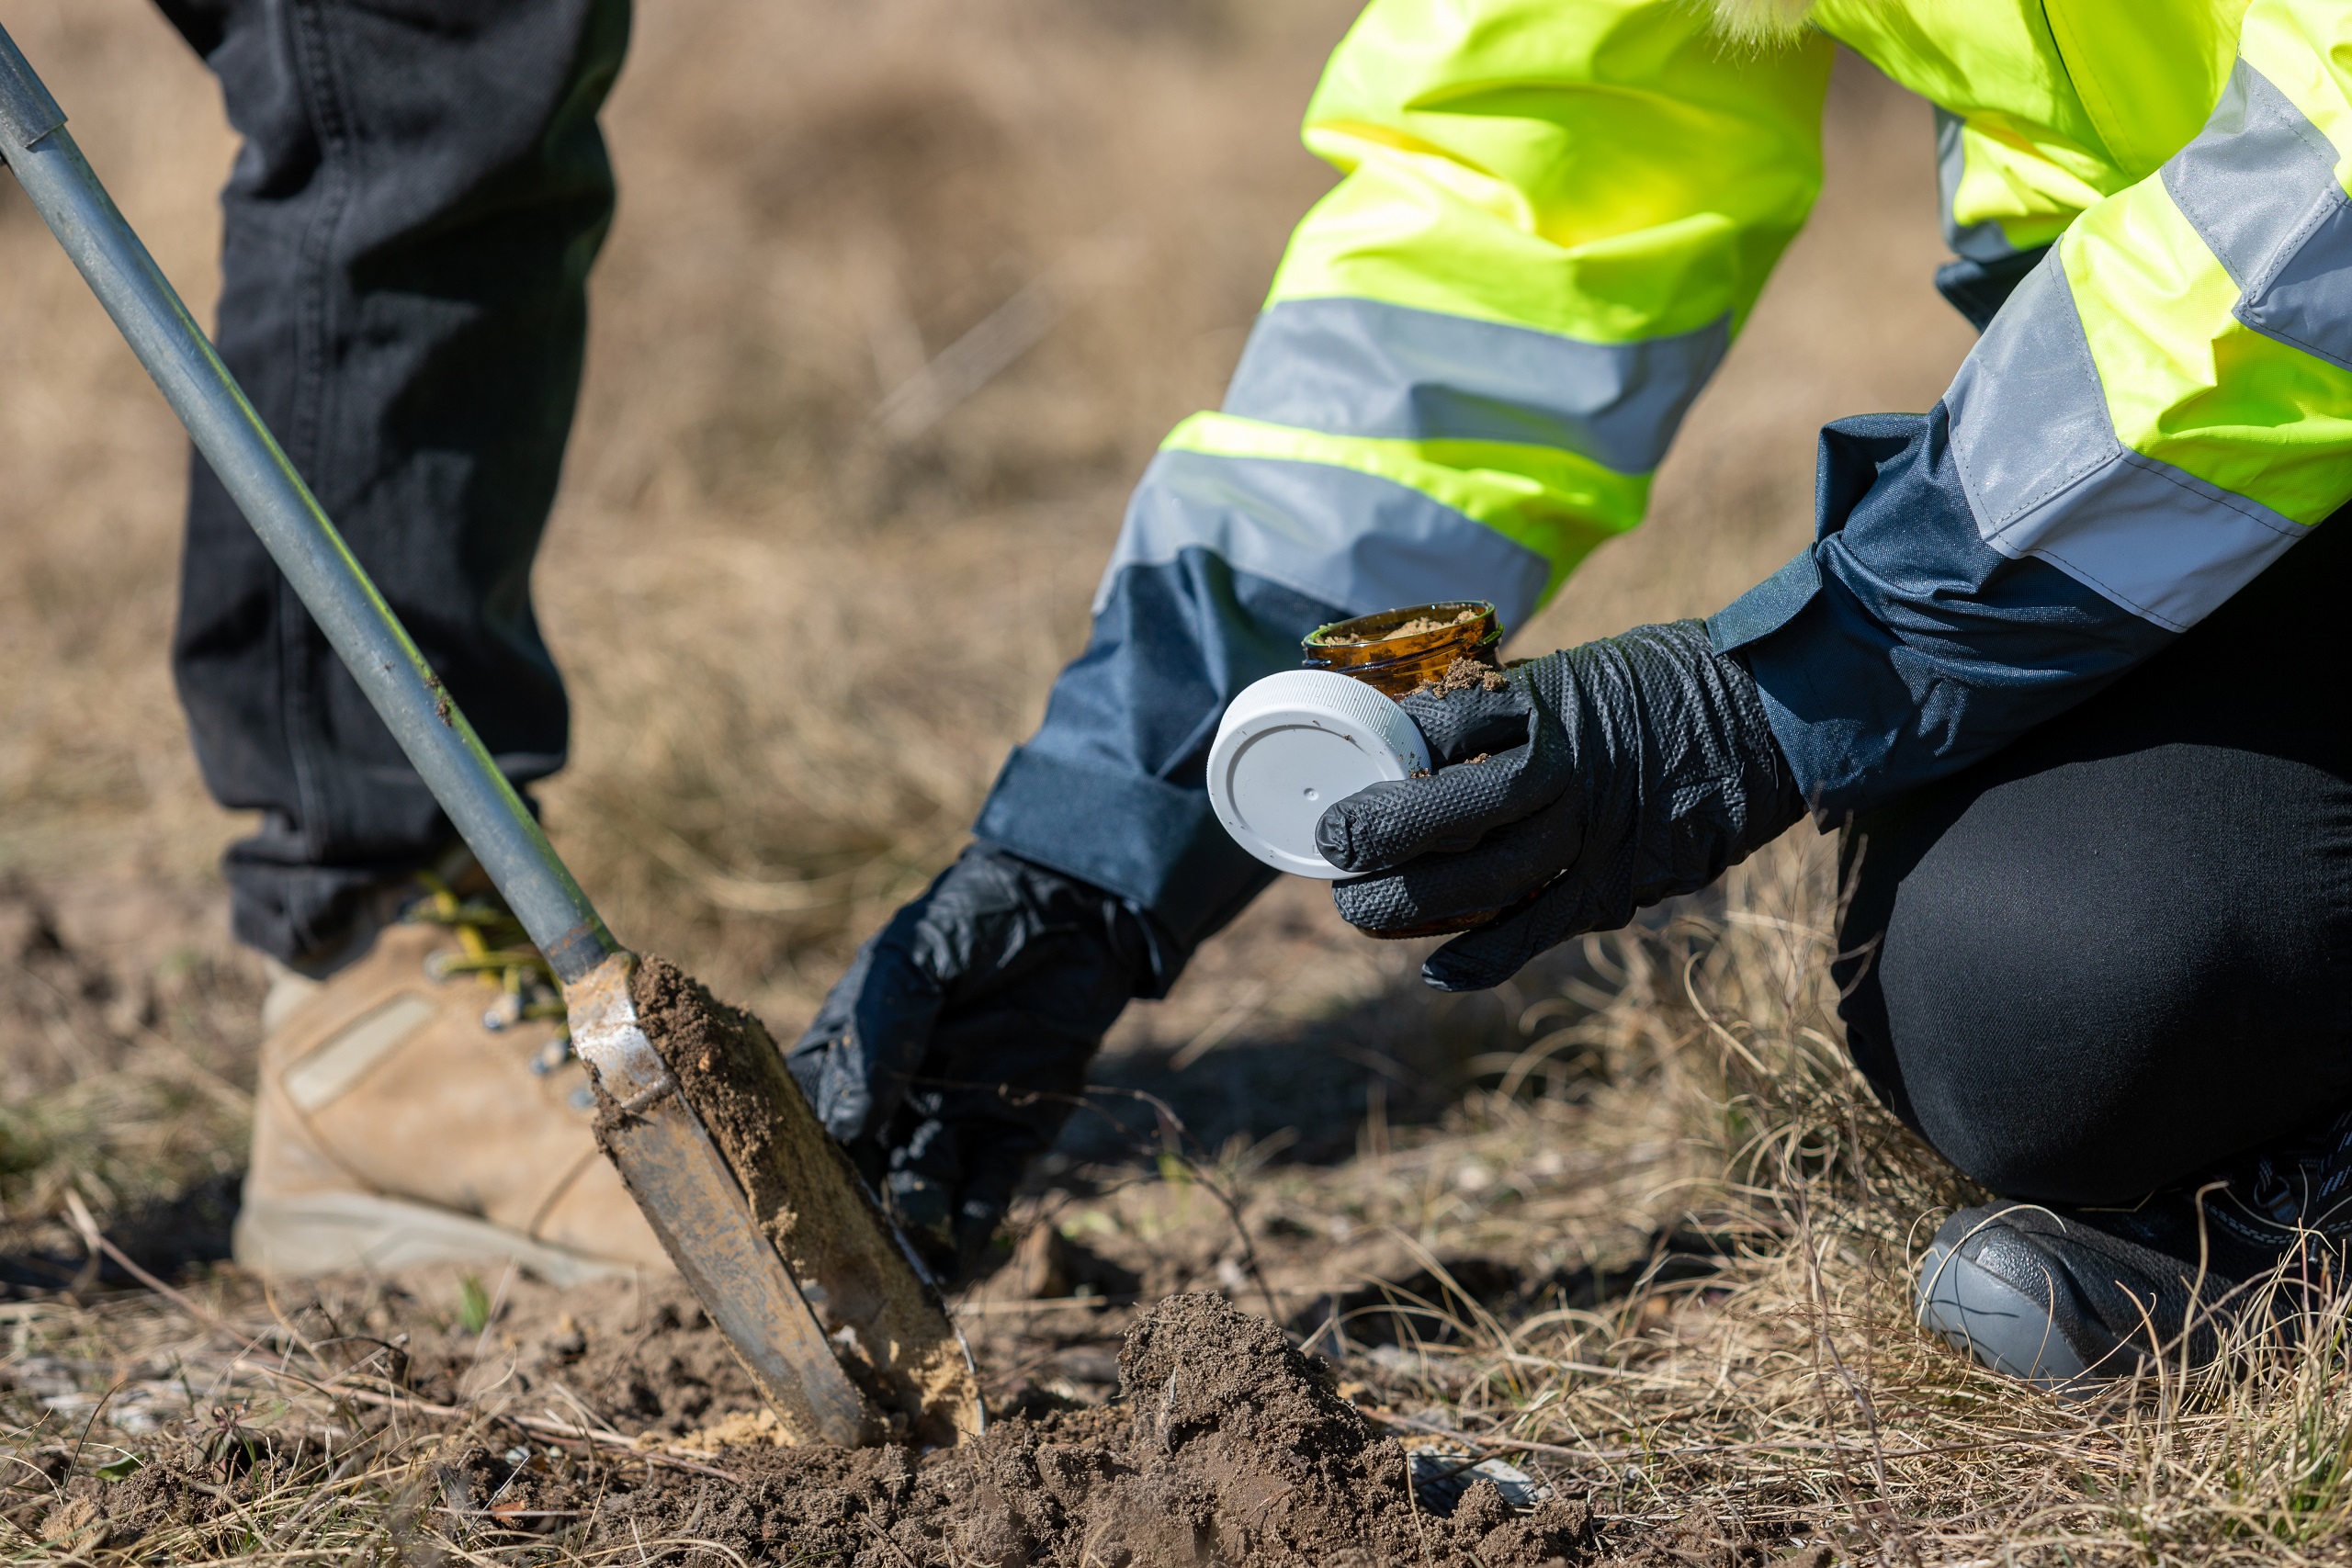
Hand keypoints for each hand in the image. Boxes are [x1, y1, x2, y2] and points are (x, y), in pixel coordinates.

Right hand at [786, 845, 1170, 1279]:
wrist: (1074, 911)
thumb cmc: (972, 920)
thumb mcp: (911, 962)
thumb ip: (878, 1036)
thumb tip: (840, 1127)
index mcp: (852, 1059)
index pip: (804, 1123)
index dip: (786, 1167)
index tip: (773, 1212)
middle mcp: (894, 1103)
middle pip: (859, 1176)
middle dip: (849, 1222)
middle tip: (836, 1271)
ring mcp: (952, 1122)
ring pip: (920, 1197)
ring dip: (909, 1234)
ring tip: (900, 1270)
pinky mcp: (1013, 1138)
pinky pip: (988, 1196)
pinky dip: (973, 1229)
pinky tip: (959, 1257)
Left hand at [1313, 620, 1804, 990]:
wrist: (1766, 717)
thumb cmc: (1656, 685)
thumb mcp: (1570, 673)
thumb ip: (1496, 709)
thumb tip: (1407, 743)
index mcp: (1548, 712)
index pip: (1440, 739)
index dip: (1382, 772)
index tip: (1342, 792)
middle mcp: (1565, 779)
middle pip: (1448, 823)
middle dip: (1377, 845)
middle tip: (1330, 856)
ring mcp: (1594, 840)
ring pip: (1481, 888)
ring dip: (1408, 907)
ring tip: (1358, 911)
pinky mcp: (1618, 886)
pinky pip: (1537, 933)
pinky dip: (1481, 959)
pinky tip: (1434, 969)